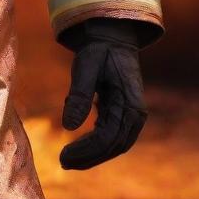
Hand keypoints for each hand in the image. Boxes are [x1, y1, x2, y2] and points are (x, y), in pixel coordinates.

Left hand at [58, 18, 148, 169]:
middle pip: (113, 146)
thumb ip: (79, 95)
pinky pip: (109, 134)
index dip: (87, 150)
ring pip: (113, 144)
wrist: (111, 35)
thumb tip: (67, 127)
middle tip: (63, 163)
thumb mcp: (86, 66)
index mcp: (130, 104)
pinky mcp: (120, 112)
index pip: (109, 137)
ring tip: (68, 160)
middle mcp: (134, 114)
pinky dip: (94, 143)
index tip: (64, 156)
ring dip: (92, 154)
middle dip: (89, 157)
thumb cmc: (98, 49)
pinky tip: (77, 147)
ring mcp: (129, 114)